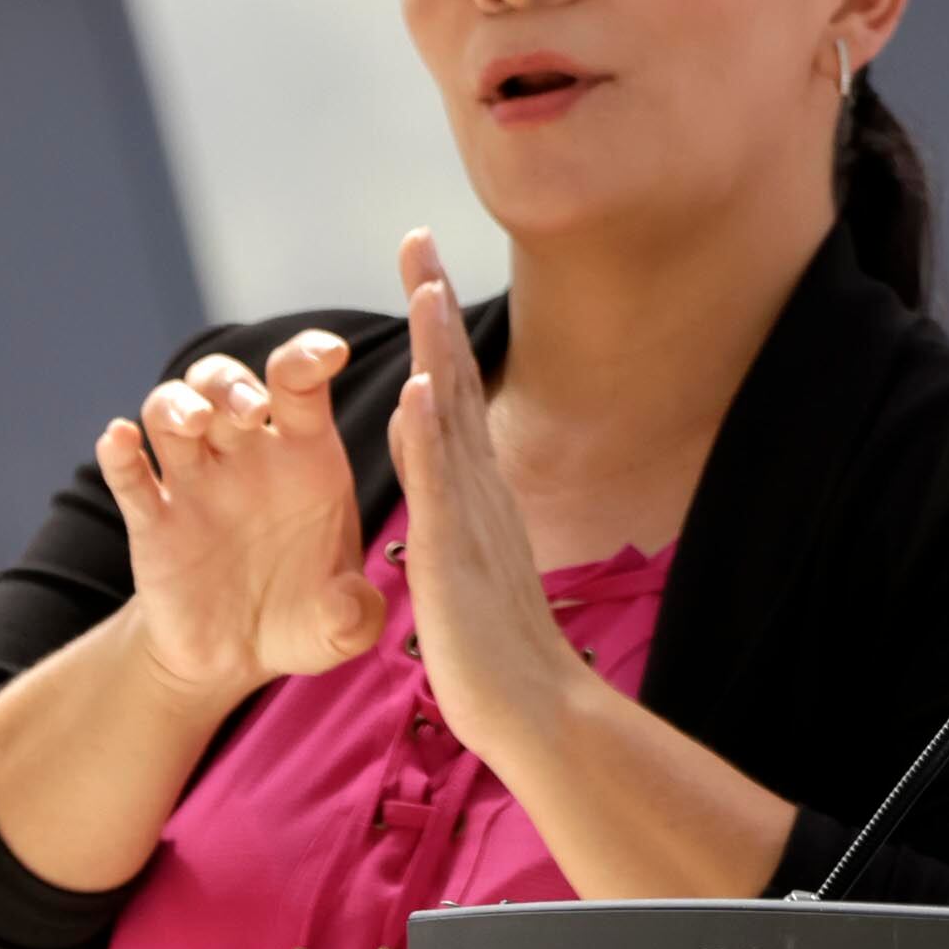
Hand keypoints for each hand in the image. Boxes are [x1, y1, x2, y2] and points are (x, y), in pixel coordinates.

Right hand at [95, 328, 382, 711]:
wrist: (239, 657)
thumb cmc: (306, 617)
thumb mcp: (344, 623)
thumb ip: (356, 613)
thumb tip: (350, 607)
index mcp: (305, 456)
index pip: (300, 383)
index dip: (310, 356)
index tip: (331, 353)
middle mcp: (246, 456)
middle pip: (226, 383)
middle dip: (234, 384)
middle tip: (251, 412)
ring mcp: (195, 483)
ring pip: (171, 411)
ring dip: (178, 404)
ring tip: (195, 423)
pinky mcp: (153, 523)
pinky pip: (130, 476)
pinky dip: (119, 454)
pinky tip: (119, 440)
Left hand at [385, 230, 588, 771]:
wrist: (531, 707)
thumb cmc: (497, 653)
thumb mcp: (465, 568)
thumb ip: (455, 516)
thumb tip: (437, 480)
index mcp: (476, 492)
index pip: (450, 394)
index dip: (434, 333)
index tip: (421, 276)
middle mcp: (479, 486)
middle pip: (453, 378)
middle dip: (432, 308)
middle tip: (417, 241)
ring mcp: (471, 513)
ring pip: (451, 412)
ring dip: (435, 345)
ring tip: (422, 284)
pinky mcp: (456, 547)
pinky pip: (440, 478)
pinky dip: (429, 426)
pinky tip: (418, 382)